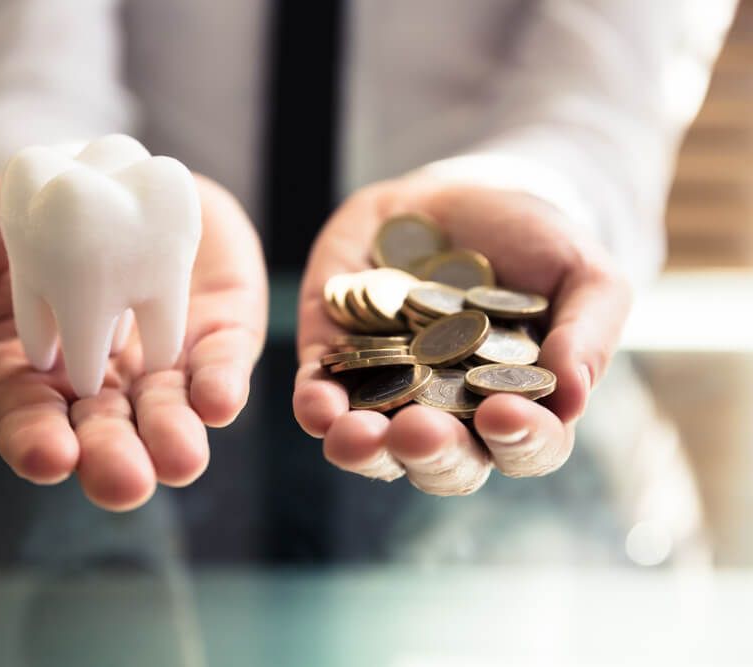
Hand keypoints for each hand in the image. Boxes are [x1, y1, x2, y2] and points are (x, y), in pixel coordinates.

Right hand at [0, 175, 266, 510]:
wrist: (105, 167)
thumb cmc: (23, 213)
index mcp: (33, 374)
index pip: (31, 422)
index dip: (36, 443)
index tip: (46, 458)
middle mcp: (100, 383)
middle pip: (105, 435)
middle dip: (113, 460)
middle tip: (123, 482)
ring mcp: (160, 361)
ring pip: (167, 413)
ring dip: (175, 438)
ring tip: (180, 458)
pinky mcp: (213, 333)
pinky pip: (219, 366)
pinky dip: (221, 385)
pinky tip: (220, 400)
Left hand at [292, 177, 630, 494]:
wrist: (457, 195)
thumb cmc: (532, 241)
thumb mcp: (581, 272)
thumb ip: (589, 331)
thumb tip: (573, 396)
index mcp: (519, 407)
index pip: (526, 447)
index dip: (519, 441)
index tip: (504, 414)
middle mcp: (452, 416)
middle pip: (444, 463)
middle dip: (432, 454)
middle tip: (420, 431)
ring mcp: (389, 394)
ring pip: (375, 449)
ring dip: (364, 450)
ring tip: (356, 437)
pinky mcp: (335, 363)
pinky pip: (320, 399)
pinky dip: (316, 408)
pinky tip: (317, 405)